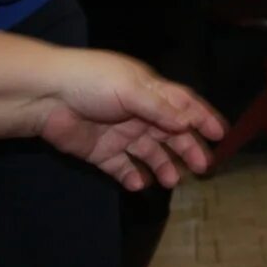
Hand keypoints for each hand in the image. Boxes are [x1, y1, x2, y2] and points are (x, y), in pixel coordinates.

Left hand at [36, 48, 226, 190]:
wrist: (46, 96)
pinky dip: (132, 177)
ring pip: (150, 153)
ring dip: (163, 166)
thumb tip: (187, 125)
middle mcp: (139, 114)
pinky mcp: (101, 152)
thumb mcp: (132, 89)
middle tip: (204, 167)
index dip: (203, 118)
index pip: (184, 105)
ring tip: (172, 180)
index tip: (221, 134)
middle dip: (188, 148)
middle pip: (171, 133)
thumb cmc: (93, 82)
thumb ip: (160, 109)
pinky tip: (139, 184)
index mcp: (150, 92)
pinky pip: (122, 168)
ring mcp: (120, 134)